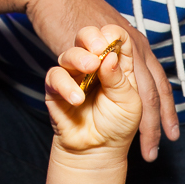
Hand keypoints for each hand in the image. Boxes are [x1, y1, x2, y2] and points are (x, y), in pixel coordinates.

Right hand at [0, 0, 178, 158]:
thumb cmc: (82, 14)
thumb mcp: (114, 42)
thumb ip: (127, 66)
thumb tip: (146, 93)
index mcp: (140, 49)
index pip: (158, 84)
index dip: (166, 110)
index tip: (172, 136)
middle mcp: (129, 50)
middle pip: (147, 90)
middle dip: (152, 123)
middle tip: (153, 152)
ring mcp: (102, 54)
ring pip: (120, 84)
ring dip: (122, 111)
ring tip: (129, 134)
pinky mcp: (69, 57)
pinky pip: (72, 75)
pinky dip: (74, 87)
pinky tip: (79, 102)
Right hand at [45, 25, 142, 159]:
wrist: (98, 149)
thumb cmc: (118, 125)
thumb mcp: (129, 101)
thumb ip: (119, 78)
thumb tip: (109, 55)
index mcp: (117, 64)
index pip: (115, 39)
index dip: (114, 35)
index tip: (113, 39)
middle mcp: (94, 64)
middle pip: (89, 38)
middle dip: (92, 38)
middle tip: (98, 48)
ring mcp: (74, 74)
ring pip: (71, 53)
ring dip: (79, 58)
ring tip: (90, 68)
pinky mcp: (56, 87)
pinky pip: (56, 76)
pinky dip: (66, 85)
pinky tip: (77, 98)